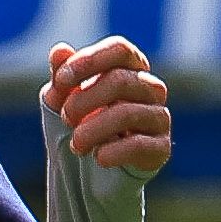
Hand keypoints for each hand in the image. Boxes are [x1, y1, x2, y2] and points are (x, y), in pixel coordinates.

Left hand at [43, 35, 173, 178]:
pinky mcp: (161, 148)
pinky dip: (112, 151)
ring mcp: (159, 117)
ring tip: (76, 144)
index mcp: (130, 68)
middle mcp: (151, 88)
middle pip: (121, 80)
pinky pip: (139, 144)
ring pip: (128, 113)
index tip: (61, 80)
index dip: (90, 60)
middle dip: (84, 100)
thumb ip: (62, 77)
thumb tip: (59, 51)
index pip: (120, 50)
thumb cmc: (80, 124)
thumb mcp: (62, 100)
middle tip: (65, 118)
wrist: (89, 171)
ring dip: (93, 129)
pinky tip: (98, 157)